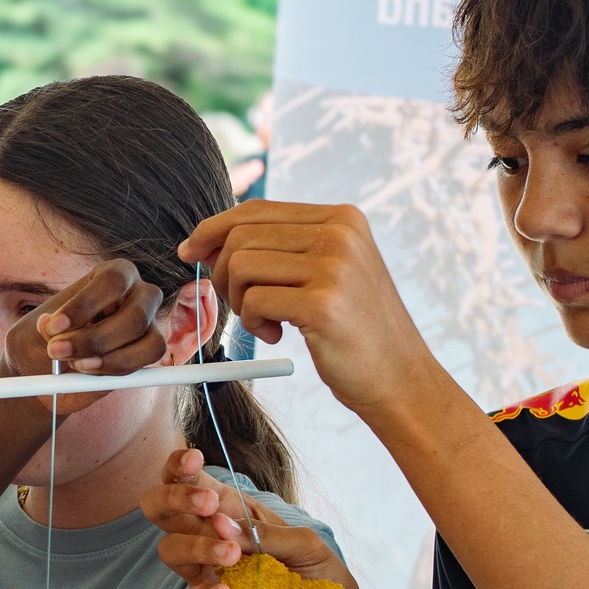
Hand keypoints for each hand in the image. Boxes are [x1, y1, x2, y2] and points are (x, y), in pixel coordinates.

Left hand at [2, 258, 166, 414]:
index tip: (53, 328)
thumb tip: (52, 327)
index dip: (84, 305)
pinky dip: (117, 370)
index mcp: (110, 275)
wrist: (41, 373)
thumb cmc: (38, 344)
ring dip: (109, 359)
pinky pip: (146, 364)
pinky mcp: (148, 352)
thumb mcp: (29, 335)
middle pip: (135, 316)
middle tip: (57, 353)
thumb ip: (40, 332)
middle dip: (94, 340)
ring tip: (74, 365)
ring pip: (149, 342)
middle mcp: (137, 295)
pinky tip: (89, 372)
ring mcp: (148, 326)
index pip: (111, 280)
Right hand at [141, 449, 370, 588]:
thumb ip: (268, 534)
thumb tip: (222, 524)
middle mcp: (209, 540)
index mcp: (230, 515)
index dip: (181, 468)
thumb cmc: (322, 580)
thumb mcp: (308, 546)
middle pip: (161, 510)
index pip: (190, 482)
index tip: (194, 460)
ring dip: (194, 546)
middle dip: (173, 498)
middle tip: (208, 505)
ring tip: (231, 555)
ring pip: (170, 551)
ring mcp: (207, 576)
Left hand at [177, 200, 443, 415]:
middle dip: (223, 275)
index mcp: (342, 218)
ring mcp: (336, 266)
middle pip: (241, 236)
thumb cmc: (352, 329)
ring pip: (240, 266)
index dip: (213, 229)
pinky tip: (276, 335)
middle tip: (241, 306)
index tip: (190, 252)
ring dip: (239, 302)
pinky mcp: (324, 303)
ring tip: (266, 323)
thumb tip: (206, 241)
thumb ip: (281, 249)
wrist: (399, 379)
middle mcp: (341, 233)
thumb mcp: (326, 272)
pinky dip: (251, 323)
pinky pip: (253, 301)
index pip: (257, 210)